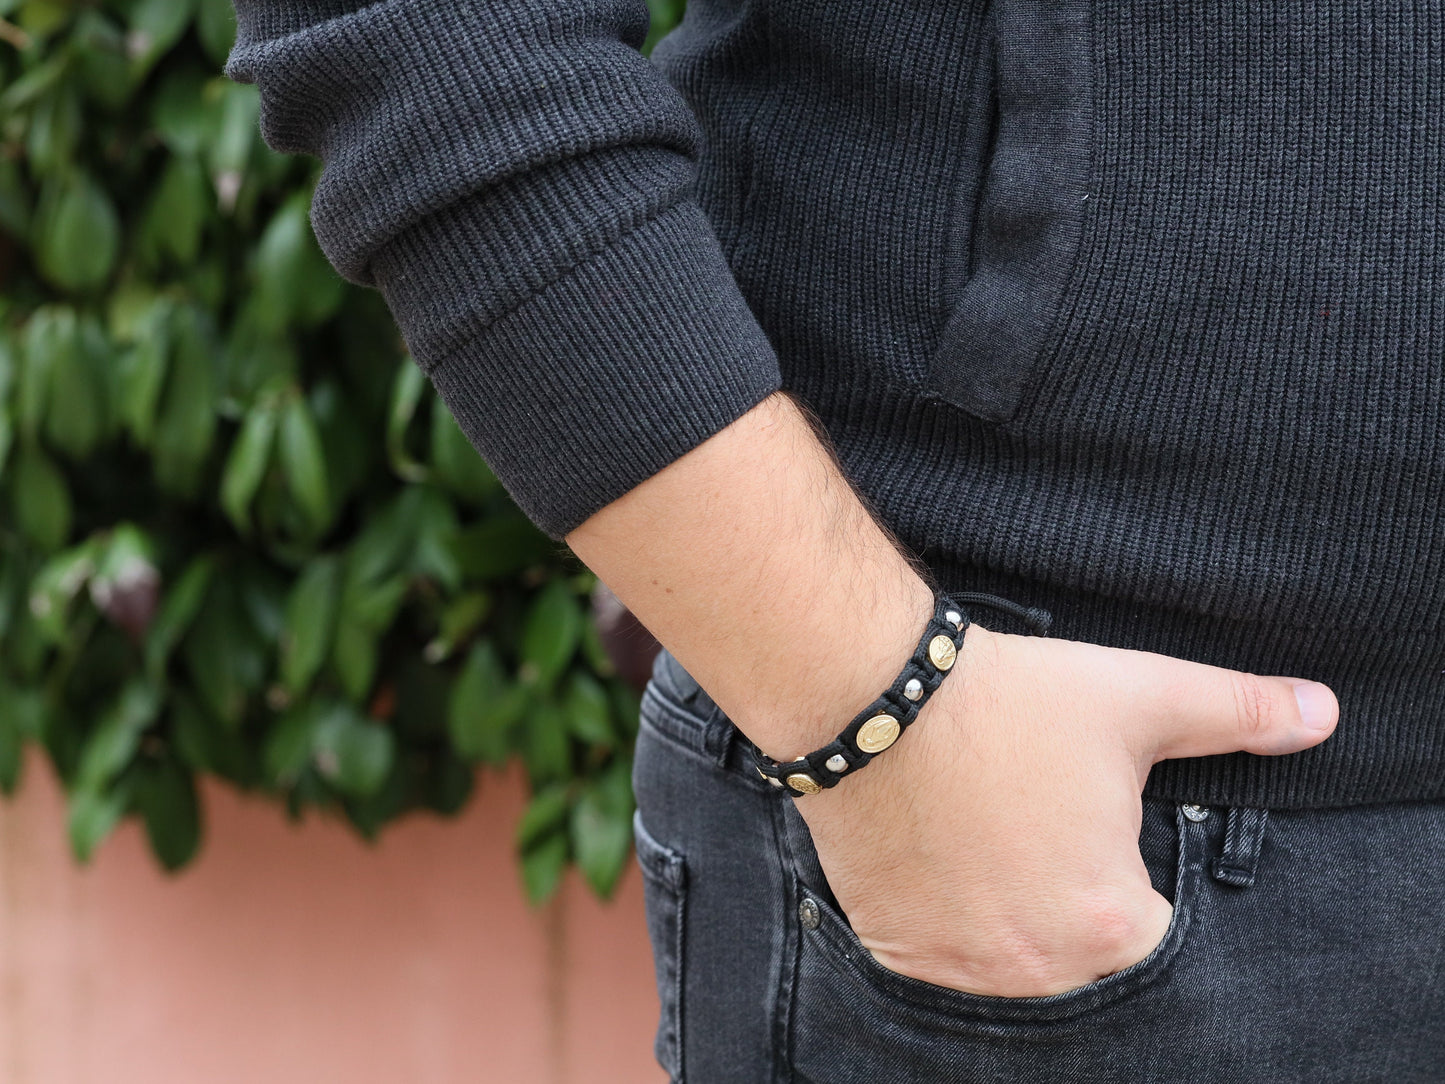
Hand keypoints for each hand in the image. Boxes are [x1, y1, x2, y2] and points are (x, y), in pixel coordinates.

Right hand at [794, 623, 1338, 997]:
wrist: (872, 694)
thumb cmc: (1011, 700)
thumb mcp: (1138, 698)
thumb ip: (1239, 714)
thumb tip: (1321, 715)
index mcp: (1110, 924)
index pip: (1149, 930)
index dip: (1122, 869)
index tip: (1088, 820)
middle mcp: (1037, 967)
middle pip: (1076, 947)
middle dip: (1065, 892)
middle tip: (1031, 818)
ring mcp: (958, 966)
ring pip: (1009, 955)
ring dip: (1007, 910)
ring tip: (986, 832)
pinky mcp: (896, 948)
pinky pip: (942, 956)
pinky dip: (947, 917)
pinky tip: (941, 853)